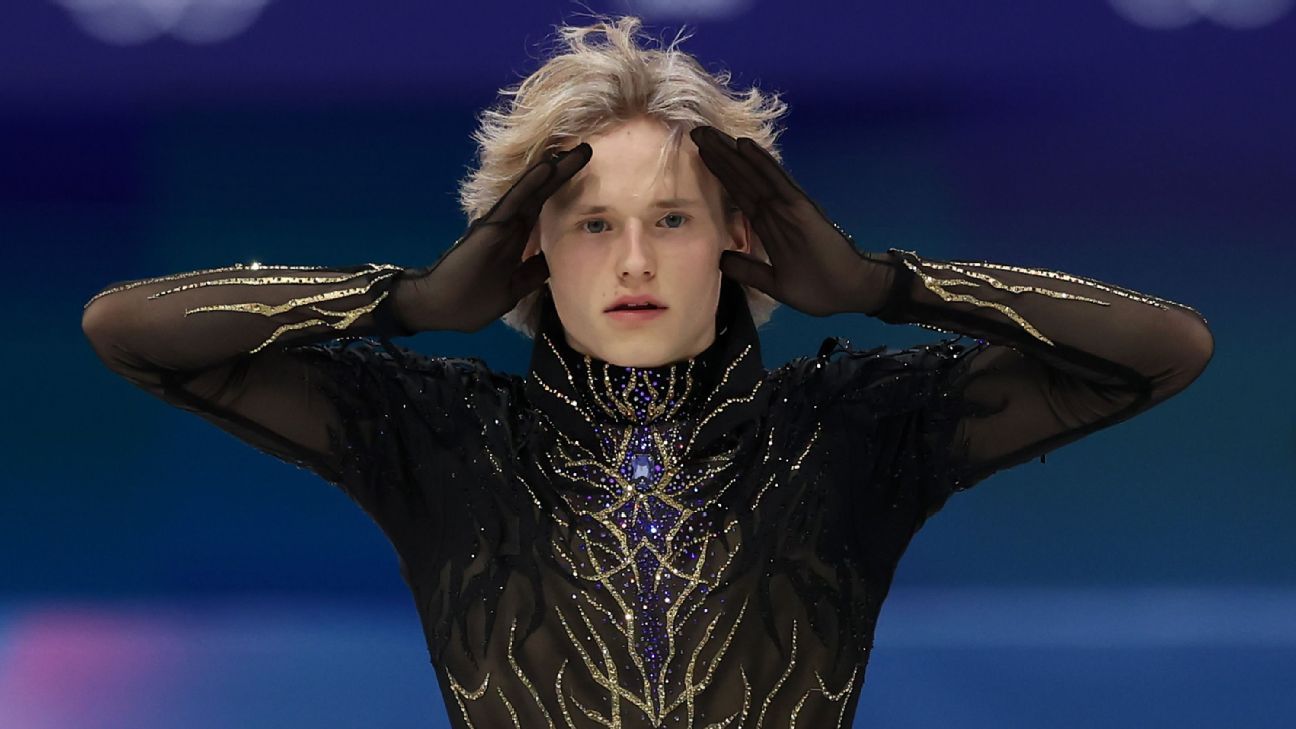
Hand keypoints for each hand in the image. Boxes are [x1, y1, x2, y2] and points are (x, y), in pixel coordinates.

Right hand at [397, 143, 591, 332]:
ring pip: (533, 192)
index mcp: (516, 241)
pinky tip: (548, 166)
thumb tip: (551, 263)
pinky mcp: (491, 227)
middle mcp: (510, 227)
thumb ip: (530, 274)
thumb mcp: (511, 290)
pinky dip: (531, 184)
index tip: (587, 178)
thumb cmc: (469, 301)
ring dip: (555, 171)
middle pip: (543, 195)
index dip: (564, 195)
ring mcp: (501, 224)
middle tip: (587, 149)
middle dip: (565, 173)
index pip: (545, 212)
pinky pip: (515, 202)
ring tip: (578, 149)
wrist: (436, 307)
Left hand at [690, 126, 870, 316]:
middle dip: (718, 156)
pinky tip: (743, 145)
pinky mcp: (801, 208)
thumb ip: (748, 271)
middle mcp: (776, 210)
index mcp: (769, 226)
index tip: (697, 156)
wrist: (853, 293)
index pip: (739, 194)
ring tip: (706, 133)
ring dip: (730, 153)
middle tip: (696, 131)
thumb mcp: (774, 284)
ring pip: (753, 175)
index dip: (719, 174)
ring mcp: (788, 206)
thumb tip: (720, 260)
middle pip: (741, 178)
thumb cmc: (820, 289)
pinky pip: (777, 182)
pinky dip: (761, 163)